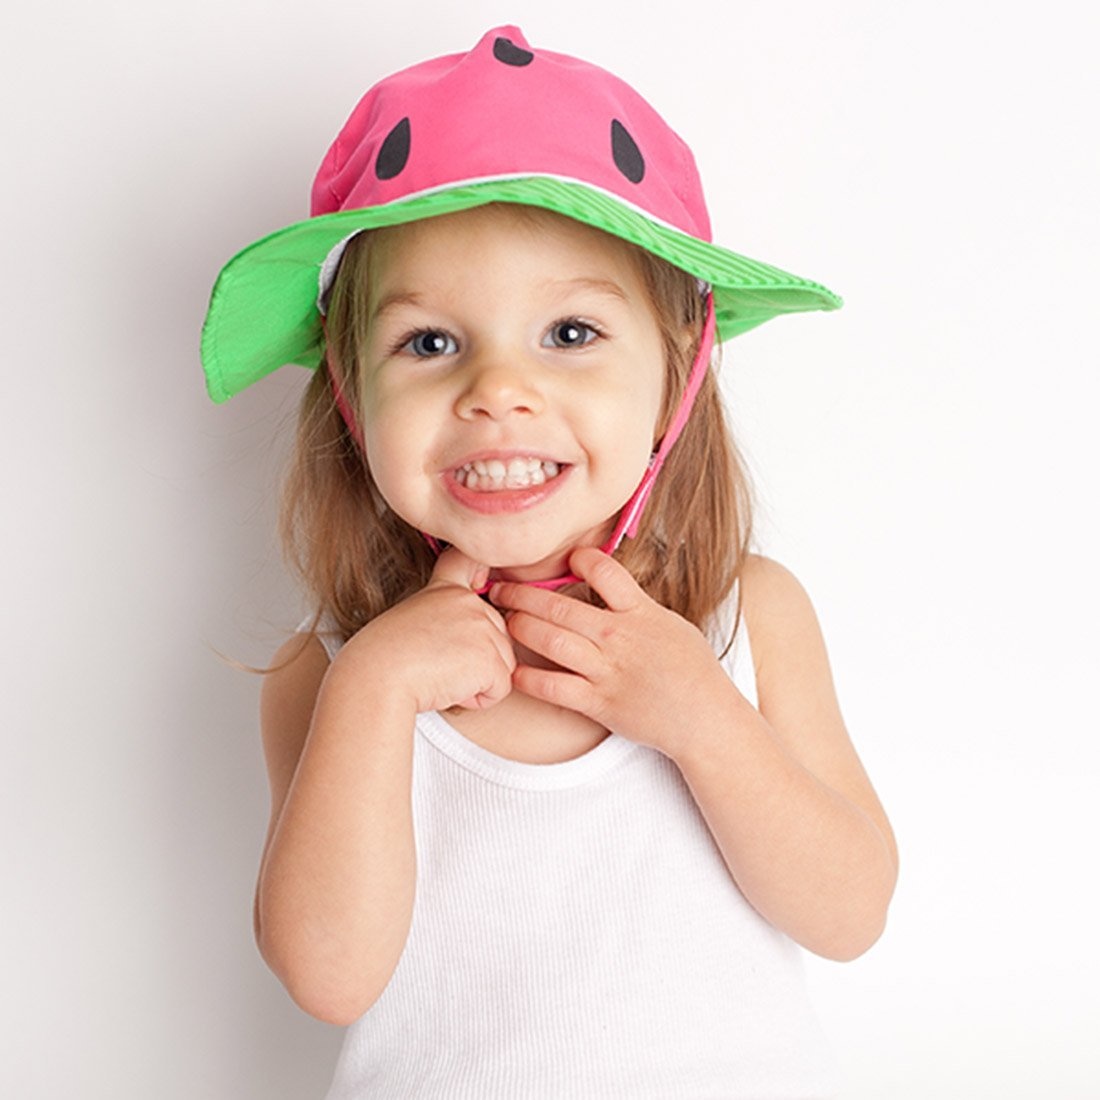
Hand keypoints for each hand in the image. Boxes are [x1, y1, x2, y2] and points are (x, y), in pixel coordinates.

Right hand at [343, 548, 515, 713]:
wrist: (377, 676)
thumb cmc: (384, 660)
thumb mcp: (412, 622)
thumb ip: (444, 620)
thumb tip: (469, 643)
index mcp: (446, 590)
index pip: (469, 562)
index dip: (480, 570)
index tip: (480, 578)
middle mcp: (469, 602)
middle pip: (499, 636)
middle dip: (477, 660)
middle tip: (437, 665)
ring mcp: (482, 627)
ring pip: (503, 665)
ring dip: (477, 681)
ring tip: (440, 676)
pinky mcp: (490, 658)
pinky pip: (500, 689)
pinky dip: (478, 699)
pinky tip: (449, 689)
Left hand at [489, 547, 730, 754]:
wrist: (704, 718)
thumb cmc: (690, 670)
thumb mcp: (670, 624)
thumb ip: (635, 605)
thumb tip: (608, 584)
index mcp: (640, 612)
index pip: (604, 571)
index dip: (579, 559)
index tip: (562, 558)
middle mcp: (619, 637)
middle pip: (560, 607)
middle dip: (523, 595)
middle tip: (499, 589)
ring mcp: (607, 671)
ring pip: (551, 641)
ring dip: (520, 627)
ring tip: (502, 620)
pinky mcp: (598, 703)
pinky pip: (554, 688)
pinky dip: (528, 678)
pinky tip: (513, 671)